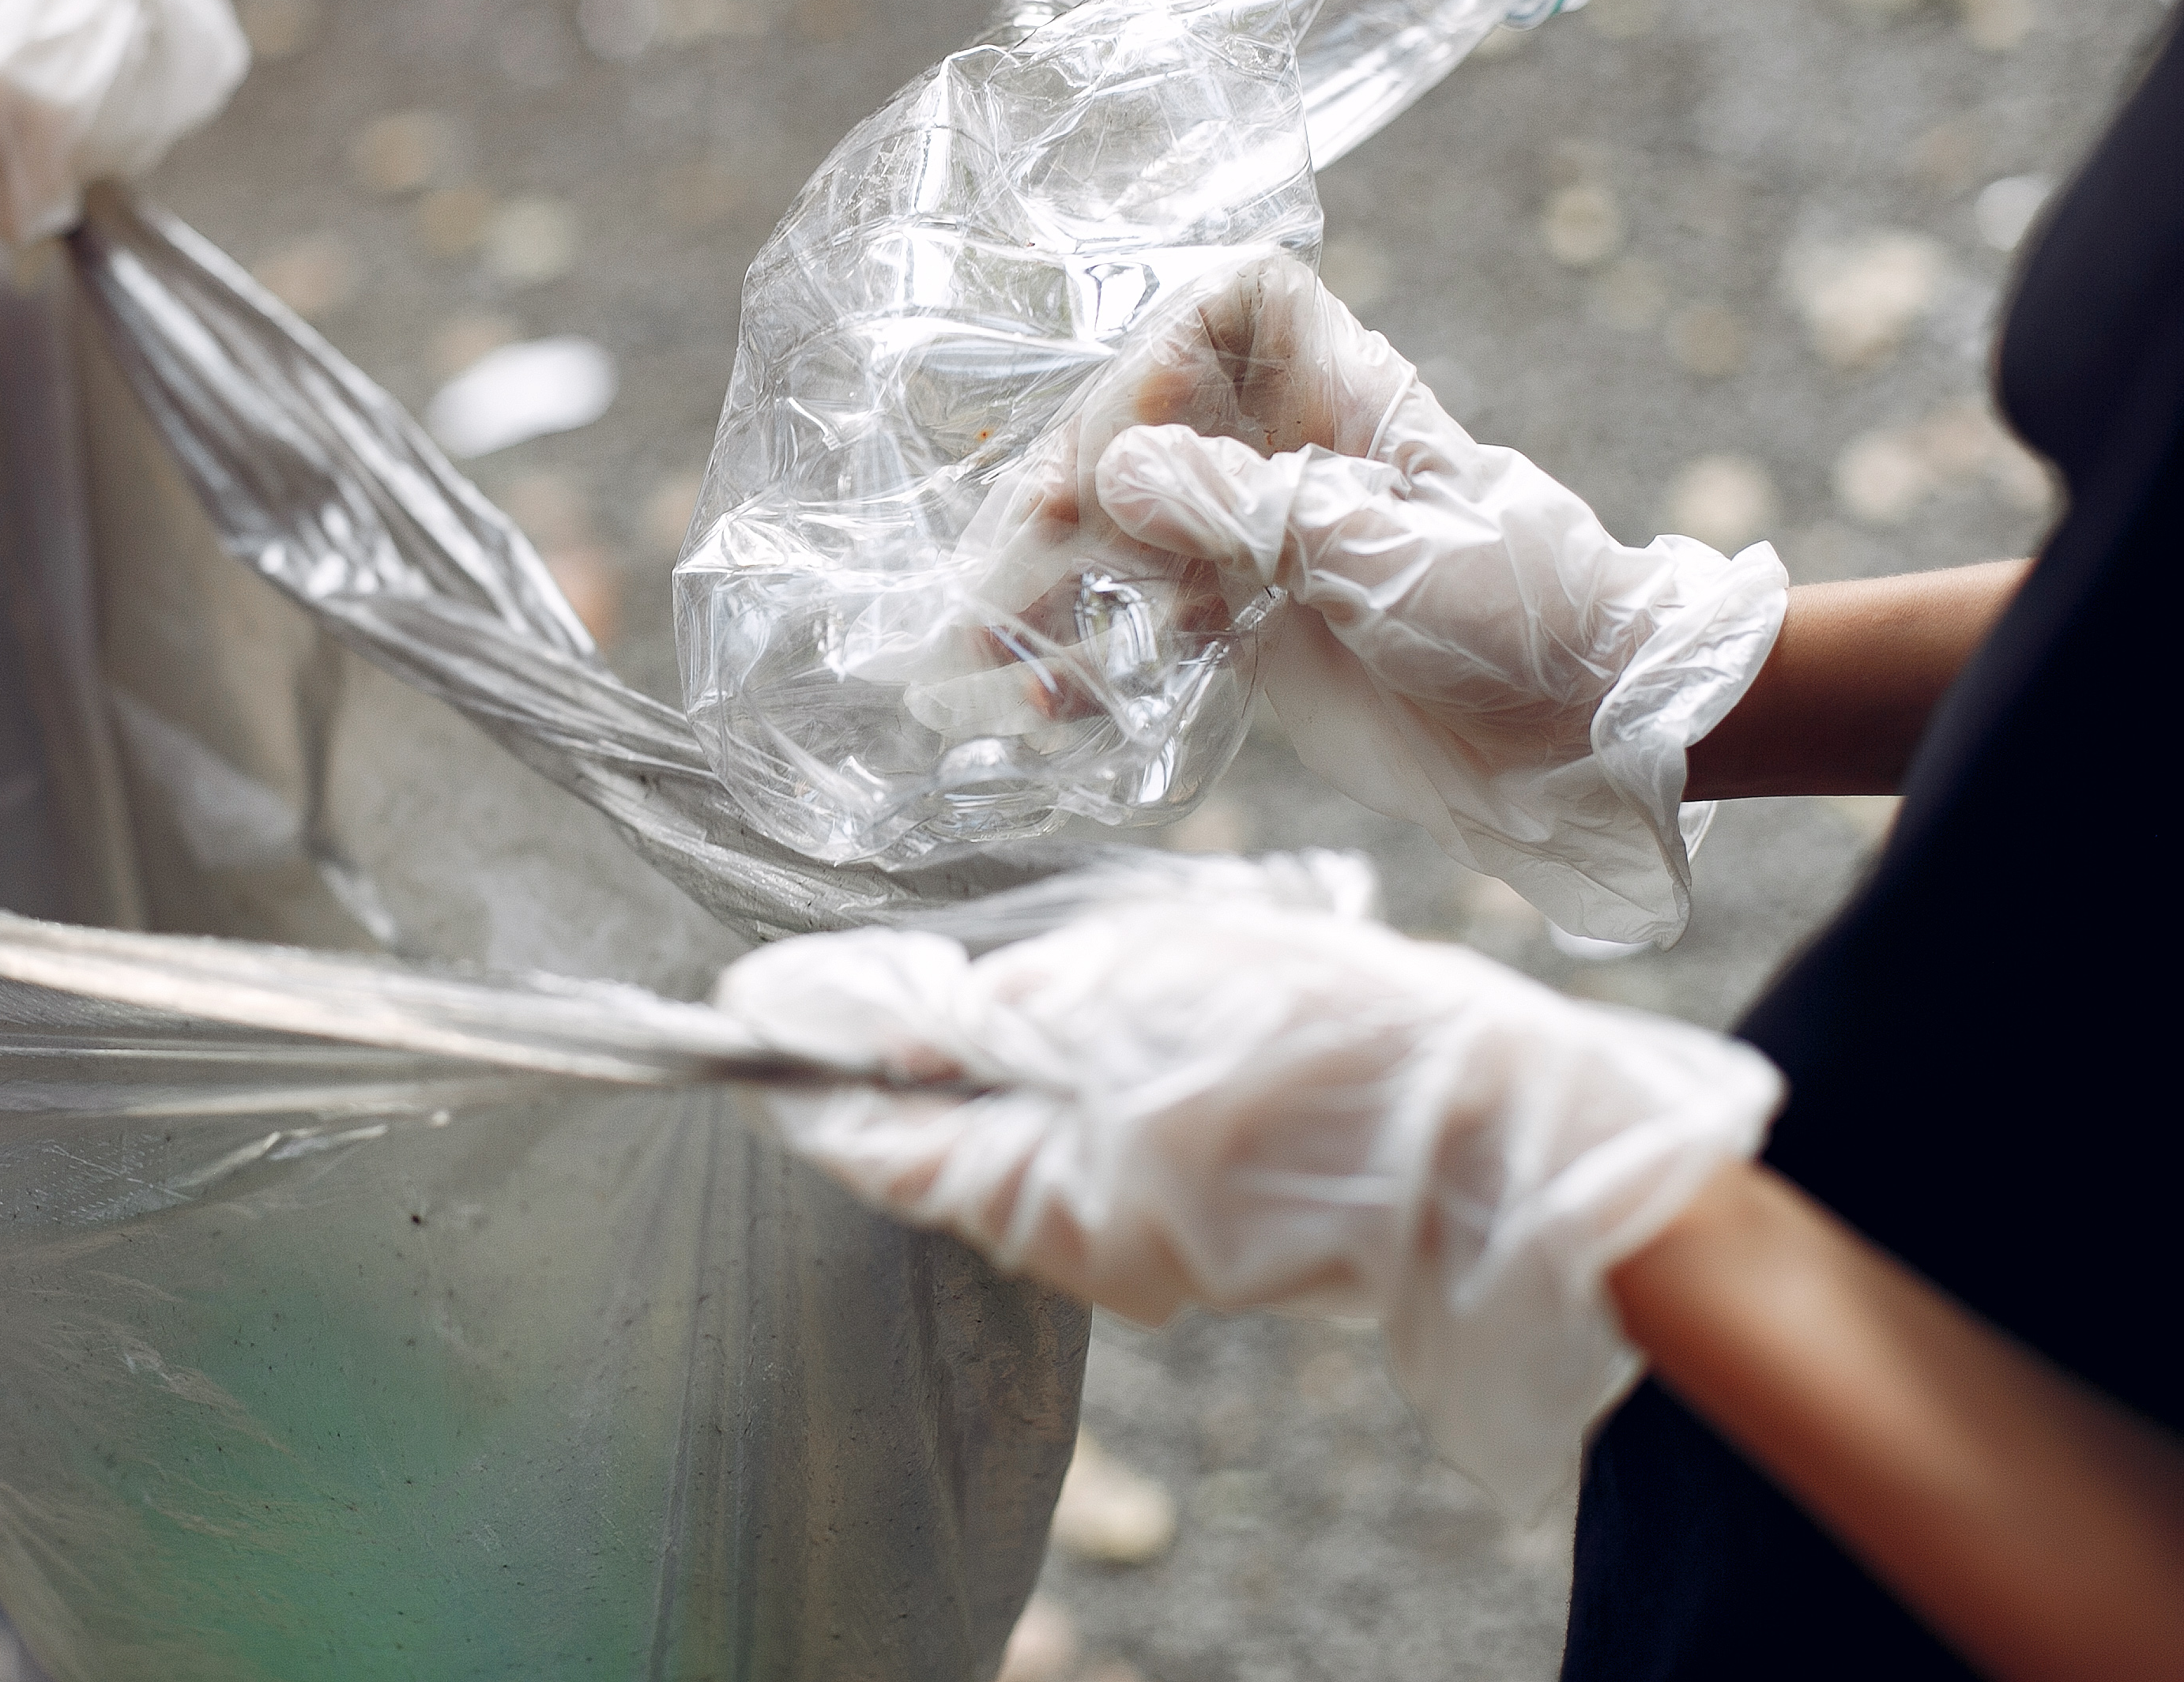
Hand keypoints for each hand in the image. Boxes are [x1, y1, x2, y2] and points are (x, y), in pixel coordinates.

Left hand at [720, 901, 1781, 1514]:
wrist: (1483, 1131)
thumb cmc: (1301, 1045)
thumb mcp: (1116, 990)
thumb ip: (975, 1014)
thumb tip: (849, 1019)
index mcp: (1027, 1195)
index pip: (859, 1141)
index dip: (791, 1067)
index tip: (733, 1008)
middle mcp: (1068, 1247)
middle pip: (931, 1148)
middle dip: (886, 1064)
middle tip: (844, 969)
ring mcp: (1138, 1244)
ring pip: (1017, 1145)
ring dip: (986, 1066)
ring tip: (976, 976)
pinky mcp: (1198, 1226)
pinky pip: (1096, 1152)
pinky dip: (1070, 1088)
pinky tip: (1095, 1022)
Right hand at [969, 247, 1786, 944]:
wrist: (1586, 736)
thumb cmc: (1517, 615)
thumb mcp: (1383, 552)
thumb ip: (1248, 508)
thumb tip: (1115, 471)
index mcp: (1342, 400)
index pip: (1236, 306)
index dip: (1171, 350)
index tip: (1140, 433)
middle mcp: (1288, 455)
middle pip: (1144, 425)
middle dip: (1070, 486)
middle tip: (1022, 560)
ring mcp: (1261, 543)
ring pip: (1124, 530)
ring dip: (1055, 584)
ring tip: (998, 651)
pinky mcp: (1249, 627)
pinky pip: (1141, 622)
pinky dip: (1092, 659)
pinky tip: (1055, 702)